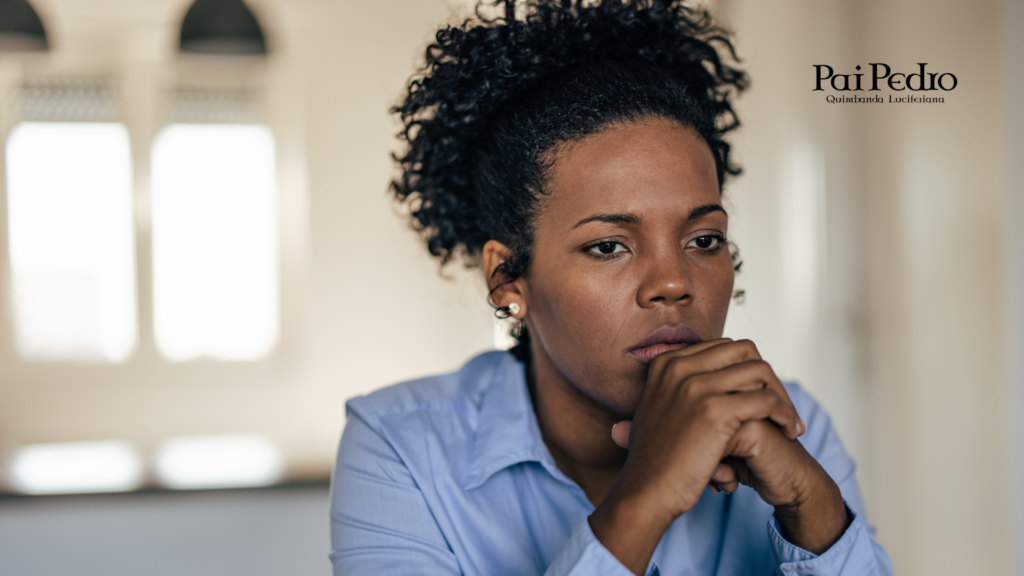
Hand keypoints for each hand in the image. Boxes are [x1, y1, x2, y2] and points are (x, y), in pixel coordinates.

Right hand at [589, 339, 828, 573]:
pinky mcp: (714, 411)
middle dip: (768, 377)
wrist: (645, 492)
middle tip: (780, 407)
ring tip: (788, 423)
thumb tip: (715, 377)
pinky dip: (785, 414)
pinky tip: (788, 432)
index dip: (748, 369)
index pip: (724, 348)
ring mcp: (696, 387)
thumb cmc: (656, 460)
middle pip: (745, 351)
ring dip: (781, 397)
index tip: (761, 395)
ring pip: (760, 372)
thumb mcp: (660, 409)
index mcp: (667, 363)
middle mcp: (679, 367)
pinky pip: (767, 401)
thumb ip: (681, 387)